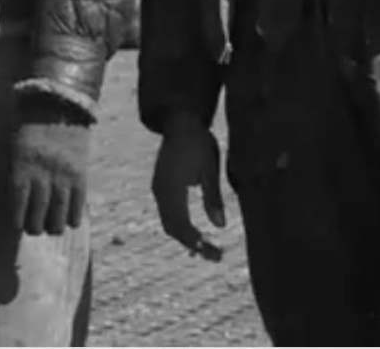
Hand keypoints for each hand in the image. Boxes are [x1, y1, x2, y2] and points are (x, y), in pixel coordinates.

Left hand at [11, 101, 90, 235]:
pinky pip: (78, 203)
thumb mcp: (15, 147)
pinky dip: (74, 217)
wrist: (59, 105)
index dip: (18, 219)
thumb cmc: (30, 127)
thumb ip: (17, 173)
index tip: (18, 225)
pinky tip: (70, 222)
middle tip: (34, 229)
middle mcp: (43, 173)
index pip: (19, 203)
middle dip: (35, 227)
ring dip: (55, 226)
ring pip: (59, 213)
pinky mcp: (81, 174)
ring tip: (52, 229)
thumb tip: (19, 204)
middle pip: (38, 212)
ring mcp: (63, 174)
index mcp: (22, 166)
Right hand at [151, 111, 225, 260]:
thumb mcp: (211, 169)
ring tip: (208, 249)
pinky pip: (168, 214)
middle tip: (216, 256)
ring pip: (169, 222)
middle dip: (192, 245)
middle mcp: (160, 191)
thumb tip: (220, 227)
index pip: (181, 224)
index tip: (215, 252)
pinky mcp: (160, 187)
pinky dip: (181, 227)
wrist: (180, 123)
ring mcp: (158, 189)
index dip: (197, 242)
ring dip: (186, 238)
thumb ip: (213, 198)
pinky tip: (196, 233)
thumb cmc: (198, 144)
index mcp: (172, 188)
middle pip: (172, 228)